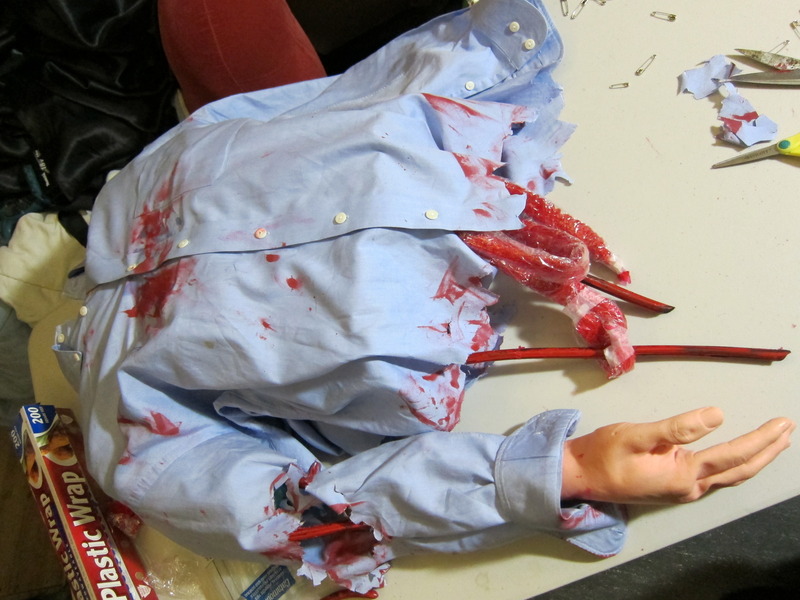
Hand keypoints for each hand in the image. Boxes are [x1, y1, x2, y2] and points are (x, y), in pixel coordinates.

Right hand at [561, 407, 793, 503]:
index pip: (732, 455)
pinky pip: (717, 477)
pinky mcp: (675, 487)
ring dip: (755, 458)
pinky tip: (740, 456)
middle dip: (767, 450)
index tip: (781, 424)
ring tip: (775, 441)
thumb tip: (717, 416)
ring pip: (730, 476)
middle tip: (788, 429)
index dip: (760, 439)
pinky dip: (737, 464)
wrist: (580, 477)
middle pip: (739, 471)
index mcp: (682, 475)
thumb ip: (677, 427)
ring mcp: (683, 490)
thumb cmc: (602, 453)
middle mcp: (688, 488)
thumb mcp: (636, 434)